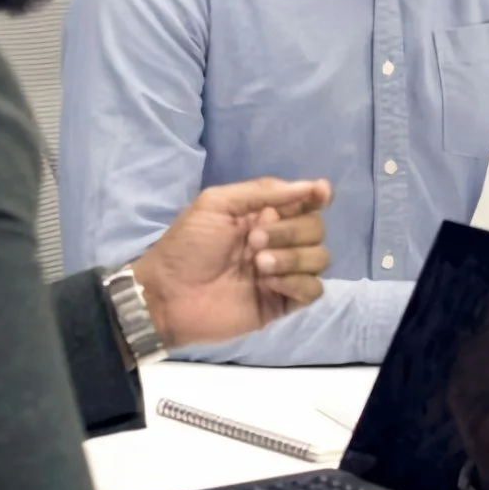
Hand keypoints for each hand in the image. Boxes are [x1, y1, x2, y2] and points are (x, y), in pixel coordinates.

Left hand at [129, 178, 332, 348]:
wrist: (168, 295)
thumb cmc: (187, 246)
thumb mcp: (217, 203)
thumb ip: (263, 191)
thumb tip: (312, 186)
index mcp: (265, 215)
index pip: (306, 202)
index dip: (318, 196)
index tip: (320, 194)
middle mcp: (280, 241)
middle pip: (316, 228)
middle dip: (291, 231)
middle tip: (254, 242)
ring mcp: (284, 273)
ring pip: (320, 258)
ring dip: (293, 258)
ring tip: (258, 266)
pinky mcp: (283, 303)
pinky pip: (314, 290)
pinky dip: (297, 283)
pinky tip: (268, 285)